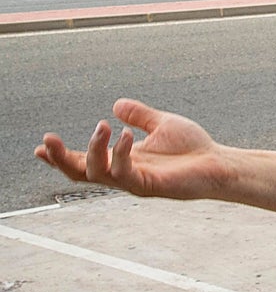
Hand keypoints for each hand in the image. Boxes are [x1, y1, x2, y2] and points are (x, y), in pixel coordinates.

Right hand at [36, 99, 226, 199]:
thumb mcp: (161, 124)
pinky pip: (125, 174)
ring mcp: (135, 182)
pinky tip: (125, 135)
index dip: (61, 156)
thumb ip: (139, 116)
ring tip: (101, 127)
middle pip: (79, 173)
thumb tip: (116, 104)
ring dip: (93, 150)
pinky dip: (120, 154)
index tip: (40, 146)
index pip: (83, 162)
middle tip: (47, 141)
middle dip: (60, 159)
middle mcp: (124, 174)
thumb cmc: (193, 149)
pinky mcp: (149, 187)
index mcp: (122, 161)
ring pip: (97, 174)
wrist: (218, 163)